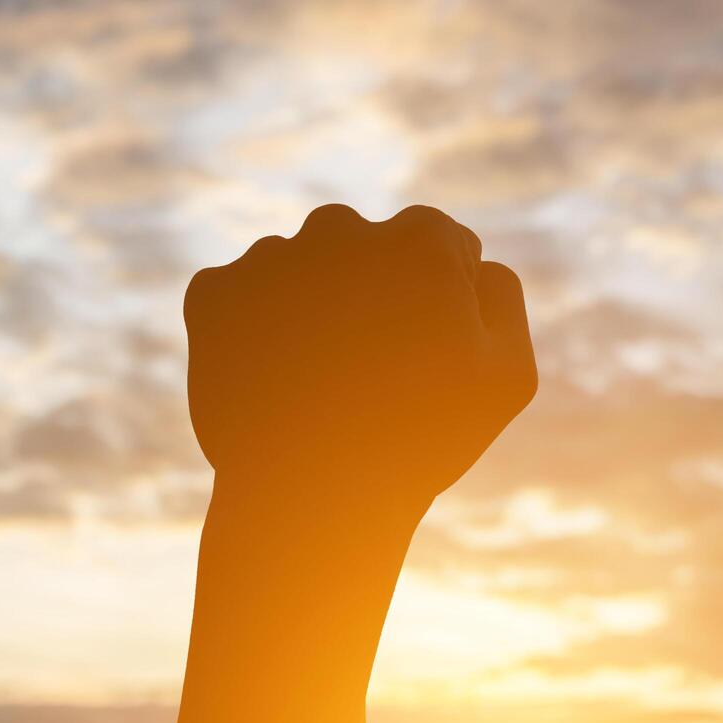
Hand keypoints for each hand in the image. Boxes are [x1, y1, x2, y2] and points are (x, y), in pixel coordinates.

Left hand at [185, 204, 536, 502]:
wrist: (311, 494)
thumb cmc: (424, 438)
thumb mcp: (509, 374)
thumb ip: (502, 297)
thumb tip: (474, 263)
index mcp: (421, 238)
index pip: (442, 245)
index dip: (443, 301)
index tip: (432, 353)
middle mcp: (343, 227)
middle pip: (369, 249)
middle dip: (376, 292)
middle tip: (377, 371)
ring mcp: (271, 257)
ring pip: (305, 270)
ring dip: (315, 309)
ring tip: (323, 384)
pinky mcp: (213, 293)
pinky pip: (244, 298)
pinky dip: (257, 331)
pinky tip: (278, 382)